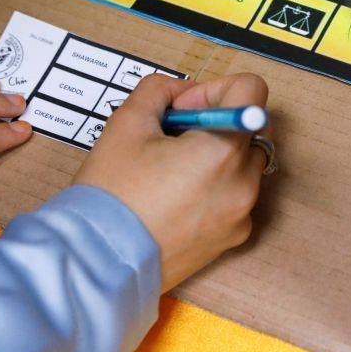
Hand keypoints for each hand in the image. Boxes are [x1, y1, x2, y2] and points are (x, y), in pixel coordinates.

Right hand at [74, 73, 268, 291]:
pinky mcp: (232, 238)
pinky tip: (175, 200)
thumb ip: (158, 91)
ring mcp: (242, 214)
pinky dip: (215, 190)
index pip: (251, 90)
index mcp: (224, 149)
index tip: (183, 110)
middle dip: (214, 125)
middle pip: (249, 128)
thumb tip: (178, 91)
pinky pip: (235, 199)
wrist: (99, 261)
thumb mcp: (126, 123)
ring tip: (170, 172)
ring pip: (243, 165)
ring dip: (217, 157)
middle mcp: (244, 183)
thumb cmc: (112, 194)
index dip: (215, 89)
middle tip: (171, 140)